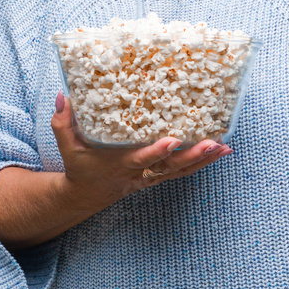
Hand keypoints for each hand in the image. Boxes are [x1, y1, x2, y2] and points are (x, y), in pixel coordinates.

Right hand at [50, 92, 231, 211]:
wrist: (86, 194)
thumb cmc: (79, 166)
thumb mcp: (66, 146)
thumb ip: (63, 122)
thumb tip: (64, 95)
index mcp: (119, 164)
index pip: (141, 159)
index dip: (157, 152)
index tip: (173, 140)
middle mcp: (139, 172)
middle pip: (170, 167)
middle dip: (192, 156)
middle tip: (213, 143)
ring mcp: (151, 176)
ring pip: (181, 171)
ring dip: (204, 160)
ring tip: (224, 147)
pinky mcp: (158, 176)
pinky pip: (183, 172)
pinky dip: (203, 163)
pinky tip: (221, 152)